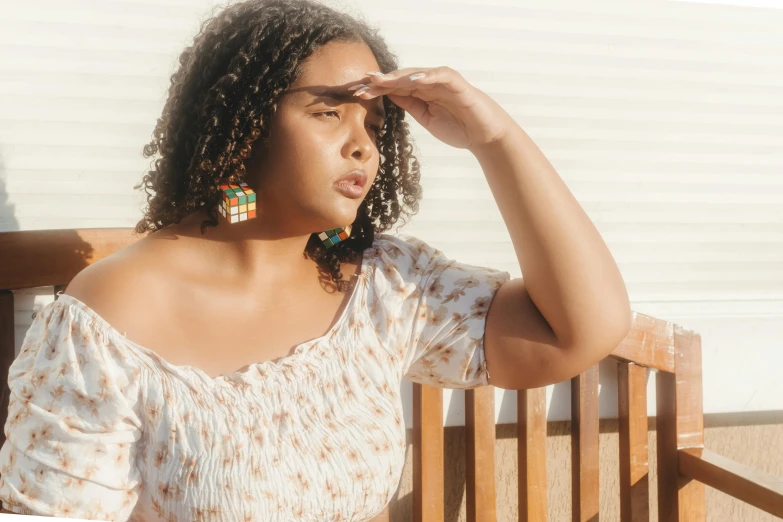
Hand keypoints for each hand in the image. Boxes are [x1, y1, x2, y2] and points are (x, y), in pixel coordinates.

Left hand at [353, 66, 516, 150]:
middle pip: (400, 78)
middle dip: (380, 81)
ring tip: (380, 80)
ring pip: (416, 74)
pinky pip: (441, 75)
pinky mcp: (457, 84)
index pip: (394, 87)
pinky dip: (427, 76)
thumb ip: (409, 105)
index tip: (355, 94)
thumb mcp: (426, 118)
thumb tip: (387, 95)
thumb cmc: (458, 128)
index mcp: (421, 92)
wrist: (484, 136)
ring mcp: (443, 81)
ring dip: (397, 77)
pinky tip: (412, 81)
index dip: (375, 89)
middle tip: (360, 85)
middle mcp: (430, 82)